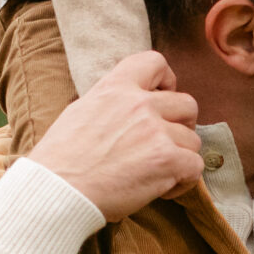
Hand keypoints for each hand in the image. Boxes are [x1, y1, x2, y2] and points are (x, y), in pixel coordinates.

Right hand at [29, 51, 202, 220]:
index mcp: (115, 88)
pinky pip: (195, 166)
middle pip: (187, 104)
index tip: (161, 98)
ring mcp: (155, 131)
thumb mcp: (80, 113)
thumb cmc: (60, 161)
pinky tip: (161, 190)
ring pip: (192, 139)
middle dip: (181, 125)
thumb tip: (126, 110)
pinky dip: (184, 181)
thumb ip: (110, 104)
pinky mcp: (166, 159)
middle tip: (164, 144)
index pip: (155, 62)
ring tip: (156, 174)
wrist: (57, 191)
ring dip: (180, 158)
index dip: (167, 80)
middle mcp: (139, 104)